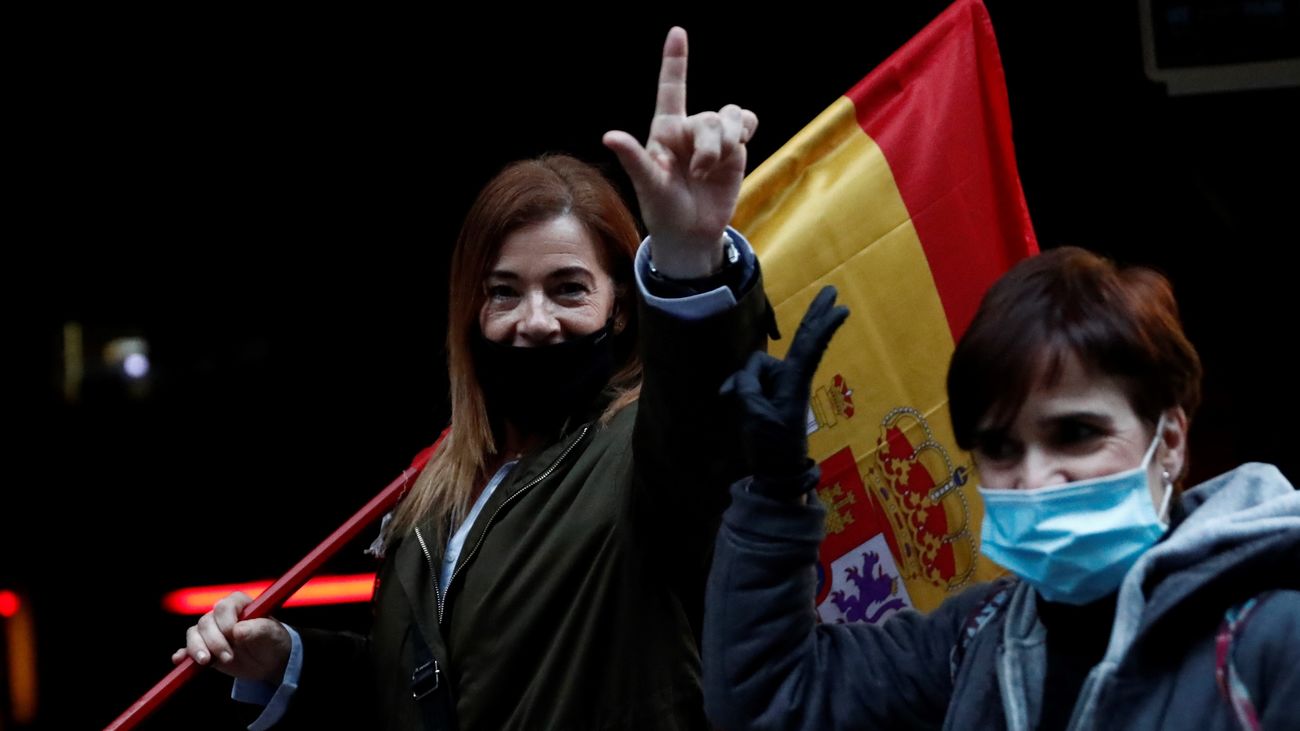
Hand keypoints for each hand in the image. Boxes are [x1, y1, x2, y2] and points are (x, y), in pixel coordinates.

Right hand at [172, 591, 290, 682]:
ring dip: (197, 648)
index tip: (234, 636)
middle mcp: (222, 615)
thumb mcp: (272, 634)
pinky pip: (186, 648)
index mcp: (239, 604)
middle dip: (214, 641)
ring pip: (194, 633)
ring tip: (207, 662)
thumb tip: (238, 630)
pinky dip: (183, 654)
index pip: (224, 607)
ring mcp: (211, 631)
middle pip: (206, 622)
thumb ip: (258, 629)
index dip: (226, 622)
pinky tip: (180, 660)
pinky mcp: (203, 648)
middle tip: (228, 657)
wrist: (269, 661)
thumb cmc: (272, 641)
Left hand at [603, 27, 758, 279]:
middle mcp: (689, 129)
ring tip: (713, 169)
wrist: (691, 232)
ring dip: (727, 143)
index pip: (671, 89)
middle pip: (709, 118)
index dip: (675, 61)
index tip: (677, 32)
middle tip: (700, 173)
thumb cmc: (662, 209)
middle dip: (709, 146)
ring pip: (729, 117)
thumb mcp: (648, 184)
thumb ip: (634, 158)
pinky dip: (745, 129)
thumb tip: (609, 136)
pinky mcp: (735, 148)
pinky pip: (746, 121)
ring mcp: (712, 137)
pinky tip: (740, 143)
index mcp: (664, 130)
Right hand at [721, 287, 848, 496]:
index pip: (811, 346)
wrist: (775, 471)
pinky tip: (727, 398)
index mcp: (794, 381)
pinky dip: (739, 388)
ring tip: (735, 405)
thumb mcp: (753, 412)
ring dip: (744, 382)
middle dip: (816, 315)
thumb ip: (746, 385)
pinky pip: (752, 380)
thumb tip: (743, 379)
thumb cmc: (770, 444)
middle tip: (832, 292)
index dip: (823, 325)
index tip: (842, 306)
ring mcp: (781, 385)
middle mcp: (791, 377)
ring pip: (758, 367)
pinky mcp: (771, 395)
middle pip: (805, 339)